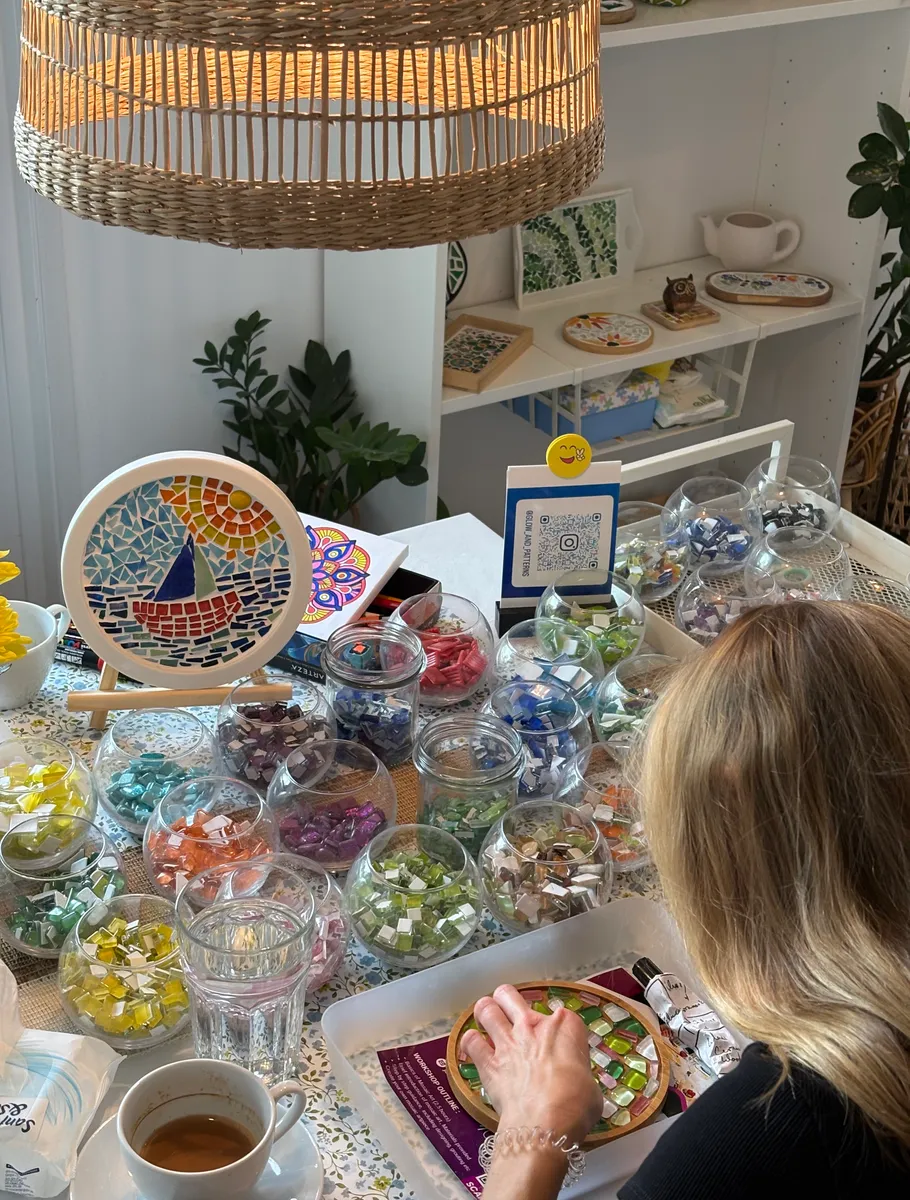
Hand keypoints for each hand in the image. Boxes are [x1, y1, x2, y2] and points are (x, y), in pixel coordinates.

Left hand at [461, 984, 602, 1145]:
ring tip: (485, 1018)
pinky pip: (471, 1042)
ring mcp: (507, 1042)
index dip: (559, 1028)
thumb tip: (575, 1085)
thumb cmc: (575, 1106)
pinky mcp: (488, 1062)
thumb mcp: (590, 1086)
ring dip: (485, 1012)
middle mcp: (532, 1026)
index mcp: (565, 1027)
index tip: (558, 1042)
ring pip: (487, 1010)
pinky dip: (471, 1042)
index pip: (562, 1015)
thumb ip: (577, 1074)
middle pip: (509, 995)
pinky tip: (473, 1046)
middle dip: (506, 1000)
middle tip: (507, 1011)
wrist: (546, 1124)